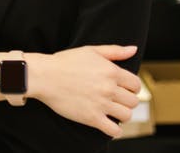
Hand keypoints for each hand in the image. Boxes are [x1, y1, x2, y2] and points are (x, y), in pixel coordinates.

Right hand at [27, 45, 141, 137]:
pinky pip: (114, 130)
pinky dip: (115, 131)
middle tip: (117, 100)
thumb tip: (133, 49)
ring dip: (122, 115)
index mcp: (111, 71)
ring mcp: (101, 104)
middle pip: (133, 101)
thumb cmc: (65, 62)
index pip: (136, 84)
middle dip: (127, 101)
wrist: (44, 76)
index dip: (132, 87)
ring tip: (113, 112)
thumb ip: (114, 51)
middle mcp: (109, 88)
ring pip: (126, 115)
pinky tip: (110, 126)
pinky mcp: (92, 118)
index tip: (124, 89)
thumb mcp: (90, 50)